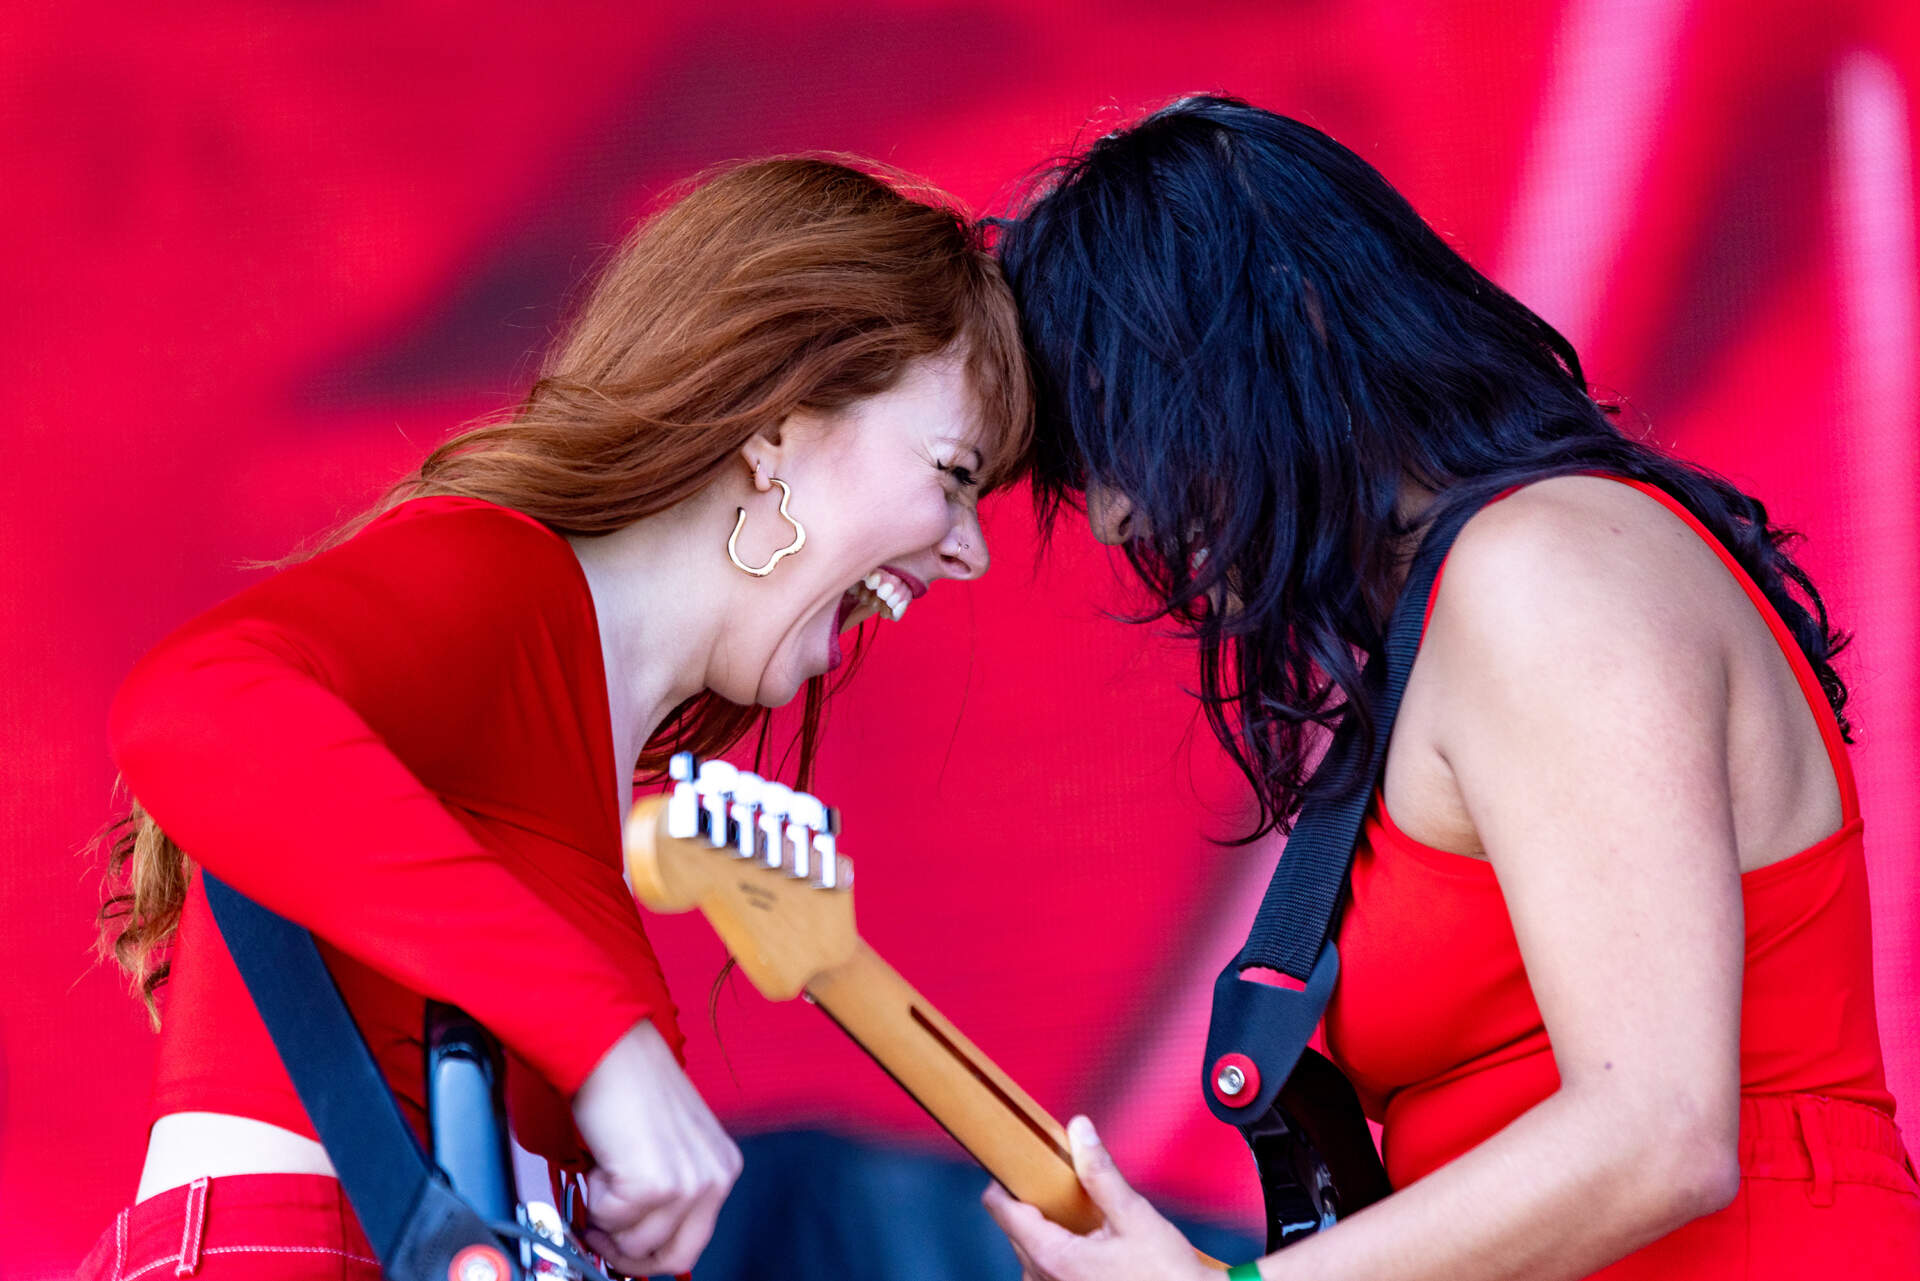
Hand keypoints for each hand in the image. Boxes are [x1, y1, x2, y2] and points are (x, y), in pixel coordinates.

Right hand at [570, 1019, 742, 1275]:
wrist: (612, 1049)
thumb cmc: (631, 1086)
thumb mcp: (671, 1146)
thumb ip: (668, 1193)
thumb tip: (637, 1243)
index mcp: (723, 1168)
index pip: (693, 1244)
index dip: (650, 1254)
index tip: (621, 1246)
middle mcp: (716, 1178)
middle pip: (675, 1258)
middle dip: (628, 1256)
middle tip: (599, 1231)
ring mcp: (688, 1184)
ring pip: (634, 1244)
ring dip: (606, 1216)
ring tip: (605, 1171)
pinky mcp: (654, 1184)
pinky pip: (610, 1221)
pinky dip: (594, 1197)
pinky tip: (602, 1159)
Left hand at [983, 1115, 1221, 1280]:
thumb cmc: (1167, 1276)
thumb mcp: (1134, 1216)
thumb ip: (1101, 1173)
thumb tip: (1080, 1130)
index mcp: (1053, 1258)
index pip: (1002, 1211)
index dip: (1004, 1180)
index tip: (1014, 1161)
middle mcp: (1044, 1280)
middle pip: (1016, 1229)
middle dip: (1036, 1202)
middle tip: (1064, 1182)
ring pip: (1030, 1249)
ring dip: (1049, 1228)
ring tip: (1083, 1214)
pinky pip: (1046, 1268)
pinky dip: (1060, 1249)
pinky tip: (1090, 1241)